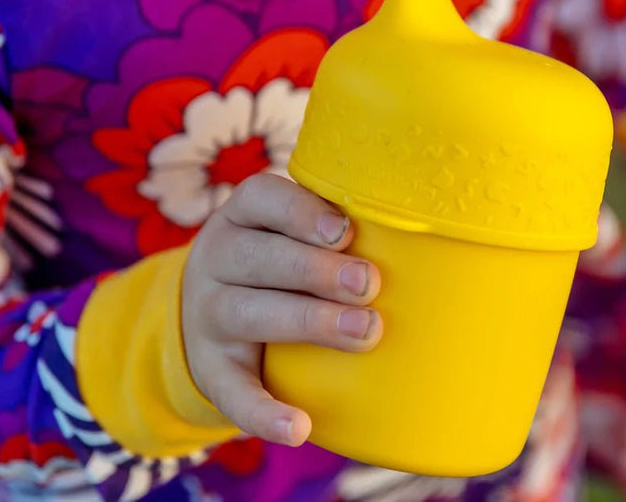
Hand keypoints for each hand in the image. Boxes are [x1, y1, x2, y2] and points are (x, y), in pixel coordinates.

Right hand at [181, 173, 381, 445]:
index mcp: (242, 217)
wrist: (204, 316)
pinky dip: (263, 413)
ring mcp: (209, 316)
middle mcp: (217, 259)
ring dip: (309, 321)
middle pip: (259, 257)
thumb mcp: (288, 232)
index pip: (261, 198)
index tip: (346, 231)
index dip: (302, 213)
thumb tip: (421, 238)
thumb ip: (337, 231)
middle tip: (369, 284)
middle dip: (317, 269)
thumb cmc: (278, 262)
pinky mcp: (211, 369)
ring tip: (364, 331)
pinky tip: (298, 428)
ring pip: (248, 314)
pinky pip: (231, 392)